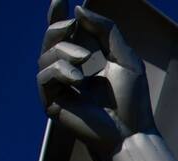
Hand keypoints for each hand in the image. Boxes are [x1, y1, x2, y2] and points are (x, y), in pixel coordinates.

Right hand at [37, 0, 154, 154]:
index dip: (57, 17)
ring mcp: (57, 90)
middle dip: (58, 29)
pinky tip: (78, 78)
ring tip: (86, 59)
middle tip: (73, 24)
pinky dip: (60, 71)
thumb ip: (106, 31)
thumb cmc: (132, 99)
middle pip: (50, 43)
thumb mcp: (124, 56)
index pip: (63, 37)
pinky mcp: (51, 104)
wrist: (132, 130)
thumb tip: (78, 10)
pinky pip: (45, 77)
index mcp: (82, 64)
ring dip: (64, 52)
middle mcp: (66, 75)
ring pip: (45, 58)